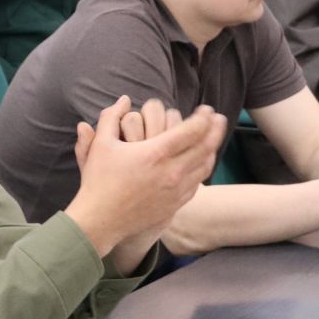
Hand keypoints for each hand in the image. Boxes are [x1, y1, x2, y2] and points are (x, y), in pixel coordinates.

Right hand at [67, 96, 227, 262]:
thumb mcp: (100, 144)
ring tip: (213, 138)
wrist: (101, 219)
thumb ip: (111, 116)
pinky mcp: (175, 204)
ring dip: (212, 148)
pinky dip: (203, 168)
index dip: (203, 117)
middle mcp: (171, 171)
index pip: (191, 130)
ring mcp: (175, 190)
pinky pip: (197, 183)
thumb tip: (124, 99)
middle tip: (219, 118)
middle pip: (205, 146)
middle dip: (216, 129)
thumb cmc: (99, 180)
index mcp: (155, 153)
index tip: (207, 109)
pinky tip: (201, 162)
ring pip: (205, 166)